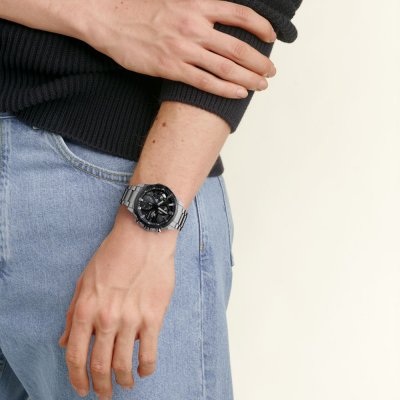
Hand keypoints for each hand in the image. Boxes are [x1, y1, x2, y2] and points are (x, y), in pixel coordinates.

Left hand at [58, 205, 177, 397]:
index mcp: (85, 309)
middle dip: (100, 387)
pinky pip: (149, 353)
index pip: (75, 356)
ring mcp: (131, 320)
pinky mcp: (153, 317)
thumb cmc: (113, 255)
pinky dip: (146, 369)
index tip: (81, 389)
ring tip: (125, 386)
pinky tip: (144, 371)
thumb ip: (73, 313)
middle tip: (104, 395)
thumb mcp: (84, 281)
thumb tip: (65, 342)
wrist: (143, 238)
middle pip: (99, 366)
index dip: (76, 379)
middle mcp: (106, 319)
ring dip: (123, 382)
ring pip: (123, 365)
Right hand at [81, 0, 276, 97]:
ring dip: (249, 78)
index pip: (239, 14)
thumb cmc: (139, 11)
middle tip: (271, 71)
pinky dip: (225, 90)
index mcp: (196, 5)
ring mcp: (183, 49)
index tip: (271, 37)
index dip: (260, 26)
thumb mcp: (173, 1)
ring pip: (225, 67)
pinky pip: (205, 82)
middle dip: (259, 61)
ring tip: (262, 85)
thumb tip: (218, 20)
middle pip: (238, 46)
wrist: (108, 20)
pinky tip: (240, 93)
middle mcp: (194, 26)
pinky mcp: (171, 68)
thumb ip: (198, 10)